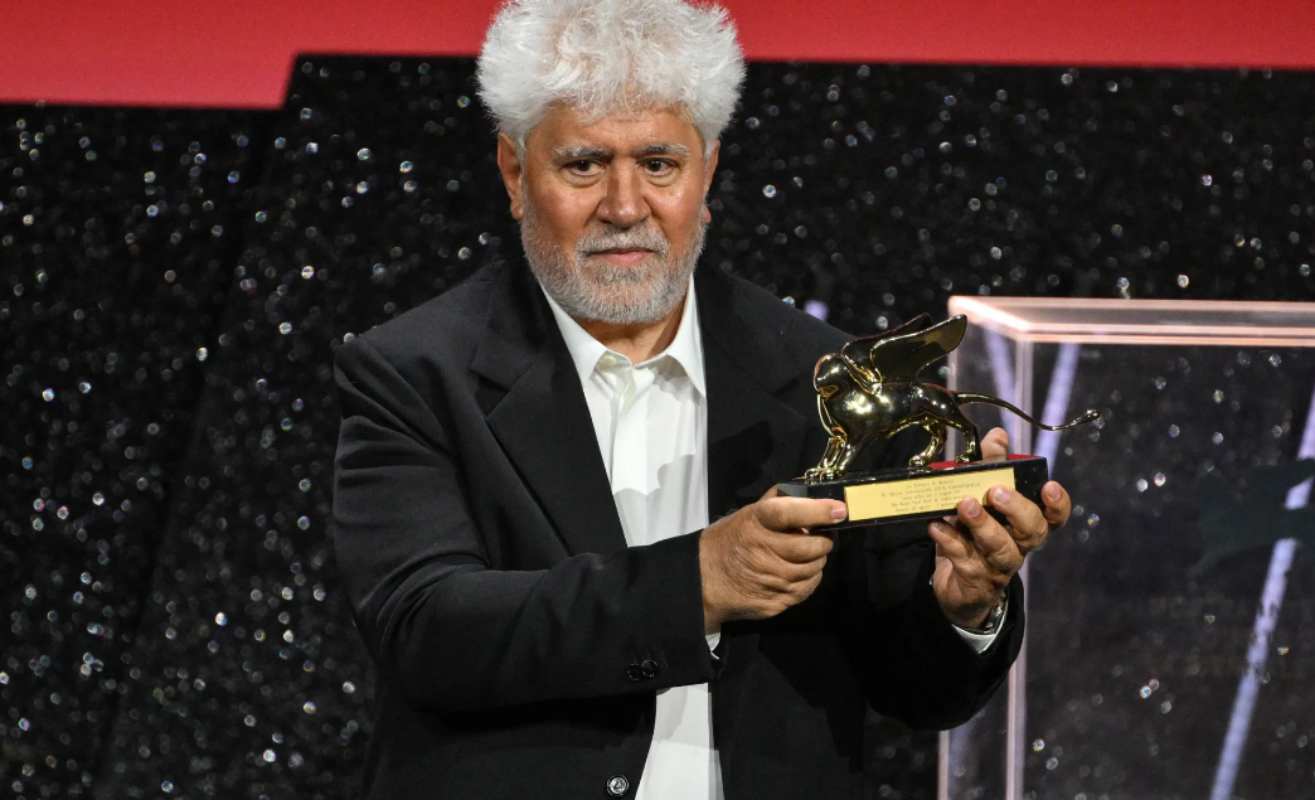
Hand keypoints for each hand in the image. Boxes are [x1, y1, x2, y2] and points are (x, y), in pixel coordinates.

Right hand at [699, 488, 846, 632]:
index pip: (789, 513)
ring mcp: (770, 580)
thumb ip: (775, 502)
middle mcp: (763, 551)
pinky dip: (810, 579)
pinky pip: (806, 589)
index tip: (840, 510)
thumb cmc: (729, 541)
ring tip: (807, 554)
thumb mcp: (746, 514)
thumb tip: (810, 492)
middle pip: (811, 547)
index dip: (818, 510)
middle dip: (824, 541)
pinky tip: (800, 572)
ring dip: (817, 560)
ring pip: (814, 569)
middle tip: (822, 536)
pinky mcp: (775, 602)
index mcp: (755, 523)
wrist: (703, 580)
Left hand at [928, 427, 1071, 628]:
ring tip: (964, 505)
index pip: (1053, 516)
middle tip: (995, 491)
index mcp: (1025, 524)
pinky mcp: (975, 581)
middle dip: (1016, 508)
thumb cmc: (973, 535)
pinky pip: (965, 560)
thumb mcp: (980, 497)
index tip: (1049, 485)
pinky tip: (937, 526)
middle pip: (1032, 530)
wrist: (956, 586)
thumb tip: (999, 435)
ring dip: (982, 525)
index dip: (1057, 504)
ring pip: (1000, 548)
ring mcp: (999, 567)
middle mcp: (1019, 546)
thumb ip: (990, 466)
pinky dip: (950, 541)